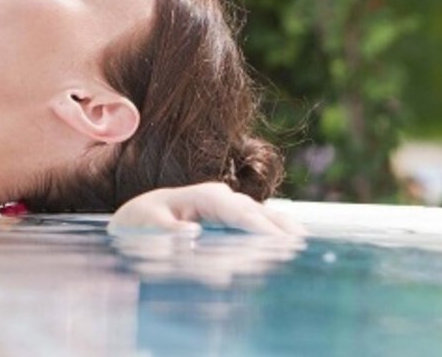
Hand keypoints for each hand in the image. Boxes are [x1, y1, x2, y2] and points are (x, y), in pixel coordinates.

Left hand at [108, 182, 304, 236]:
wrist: (138, 219)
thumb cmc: (142, 222)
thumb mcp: (147, 225)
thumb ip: (167, 229)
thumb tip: (192, 232)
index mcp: (203, 195)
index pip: (237, 210)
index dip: (258, 225)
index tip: (279, 241)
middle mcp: (221, 197)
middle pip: (257, 211)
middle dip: (279, 228)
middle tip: (302, 247)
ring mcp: (230, 206)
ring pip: (263, 215)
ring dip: (283, 230)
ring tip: (304, 246)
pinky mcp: (233, 218)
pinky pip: (259, 224)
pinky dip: (276, 233)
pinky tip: (292, 245)